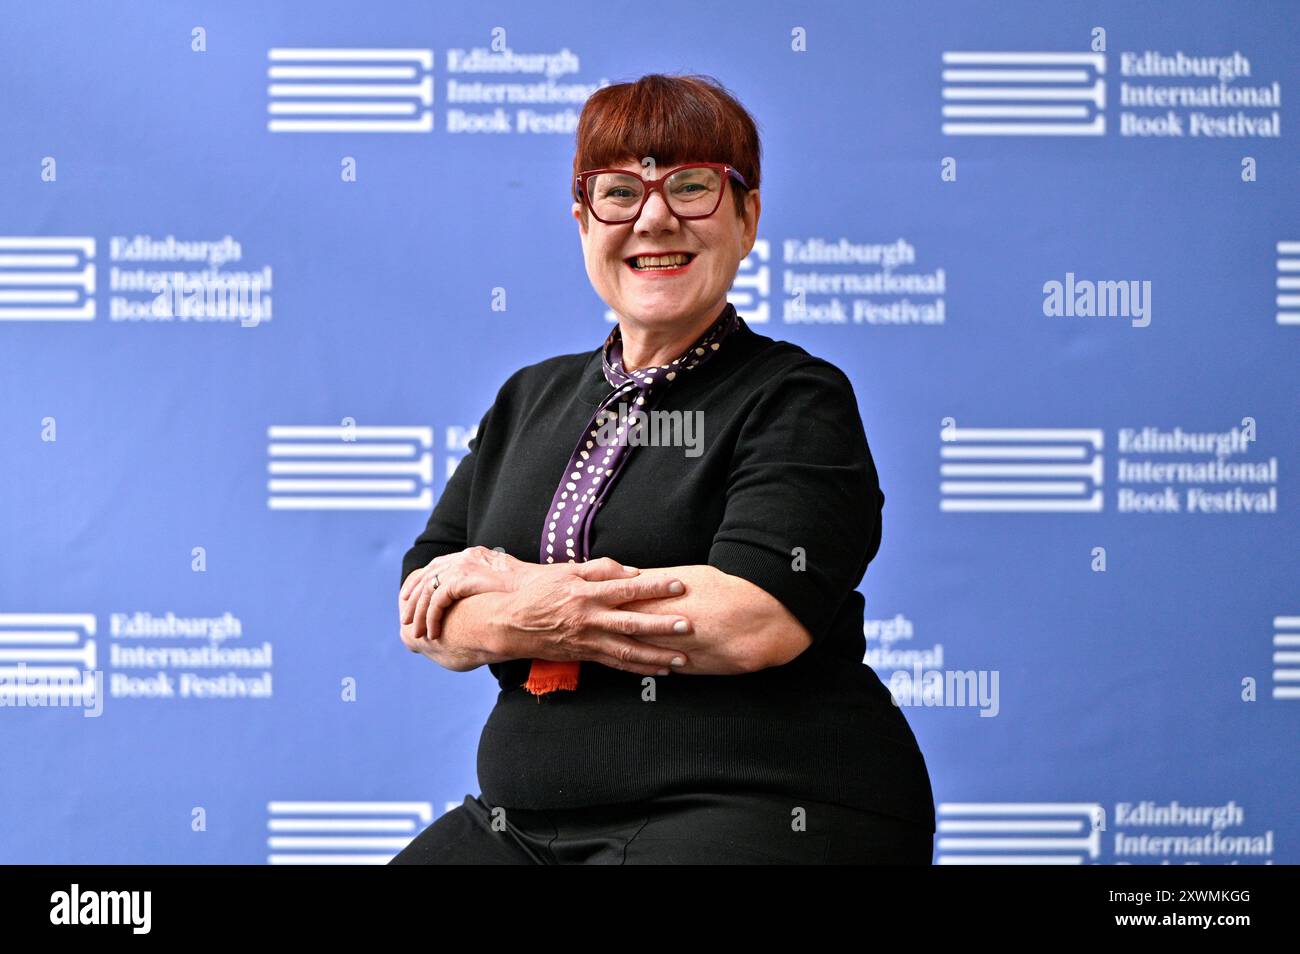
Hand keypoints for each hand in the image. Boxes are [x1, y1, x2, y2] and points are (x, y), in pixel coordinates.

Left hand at [401, 546, 561, 641]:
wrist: (538, 591)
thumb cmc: (525, 594)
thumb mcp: (500, 586)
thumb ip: (482, 587)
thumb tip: (474, 603)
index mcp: (471, 556)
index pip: (434, 566)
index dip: (418, 583)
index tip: (408, 600)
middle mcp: (464, 557)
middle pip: (426, 575)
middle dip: (413, 599)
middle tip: (407, 620)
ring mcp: (463, 566)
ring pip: (428, 590)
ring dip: (420, 614)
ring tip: (418, 633)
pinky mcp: (463, 578)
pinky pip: (437, 600)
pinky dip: (431, 618)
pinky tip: (433, 633)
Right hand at [492, 559, 691, 675]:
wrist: (511, 625)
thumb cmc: (539, 594)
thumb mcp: (566, 571)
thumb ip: (600, 569)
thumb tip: (632, 572)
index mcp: (587, 595)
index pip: (627, 589)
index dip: (654, 587)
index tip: (678, 585)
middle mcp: (590, 620)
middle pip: (632, 624)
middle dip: (662, 626)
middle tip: (688, 626)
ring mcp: (589, 641)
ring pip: (628, 650)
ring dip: (657, 656)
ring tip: (682, 658)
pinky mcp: (587, 656)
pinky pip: (617, 664)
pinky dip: (640, 668)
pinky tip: (660, 670)